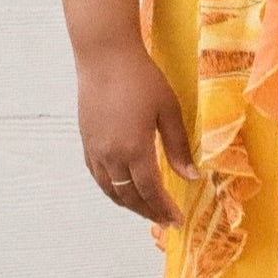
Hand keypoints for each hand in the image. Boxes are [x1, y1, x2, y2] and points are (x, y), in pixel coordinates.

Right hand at [76, 39, 198, 225]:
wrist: (105, 56)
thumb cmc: (142, 79)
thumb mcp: (168, 111)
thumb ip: (178, 147)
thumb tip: (191, 176)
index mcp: (134, 149)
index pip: (151, 191)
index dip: (164, 209)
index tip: (177, 221)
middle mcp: (111, 156)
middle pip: (129, 196)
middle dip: (148, 212)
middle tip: (164, 221)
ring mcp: (95, 150)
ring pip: (110, 190)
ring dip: (128, 204)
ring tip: (146, 210)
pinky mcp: (86, 141)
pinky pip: (97, 176)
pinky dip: (110, 189)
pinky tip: (121, 189)